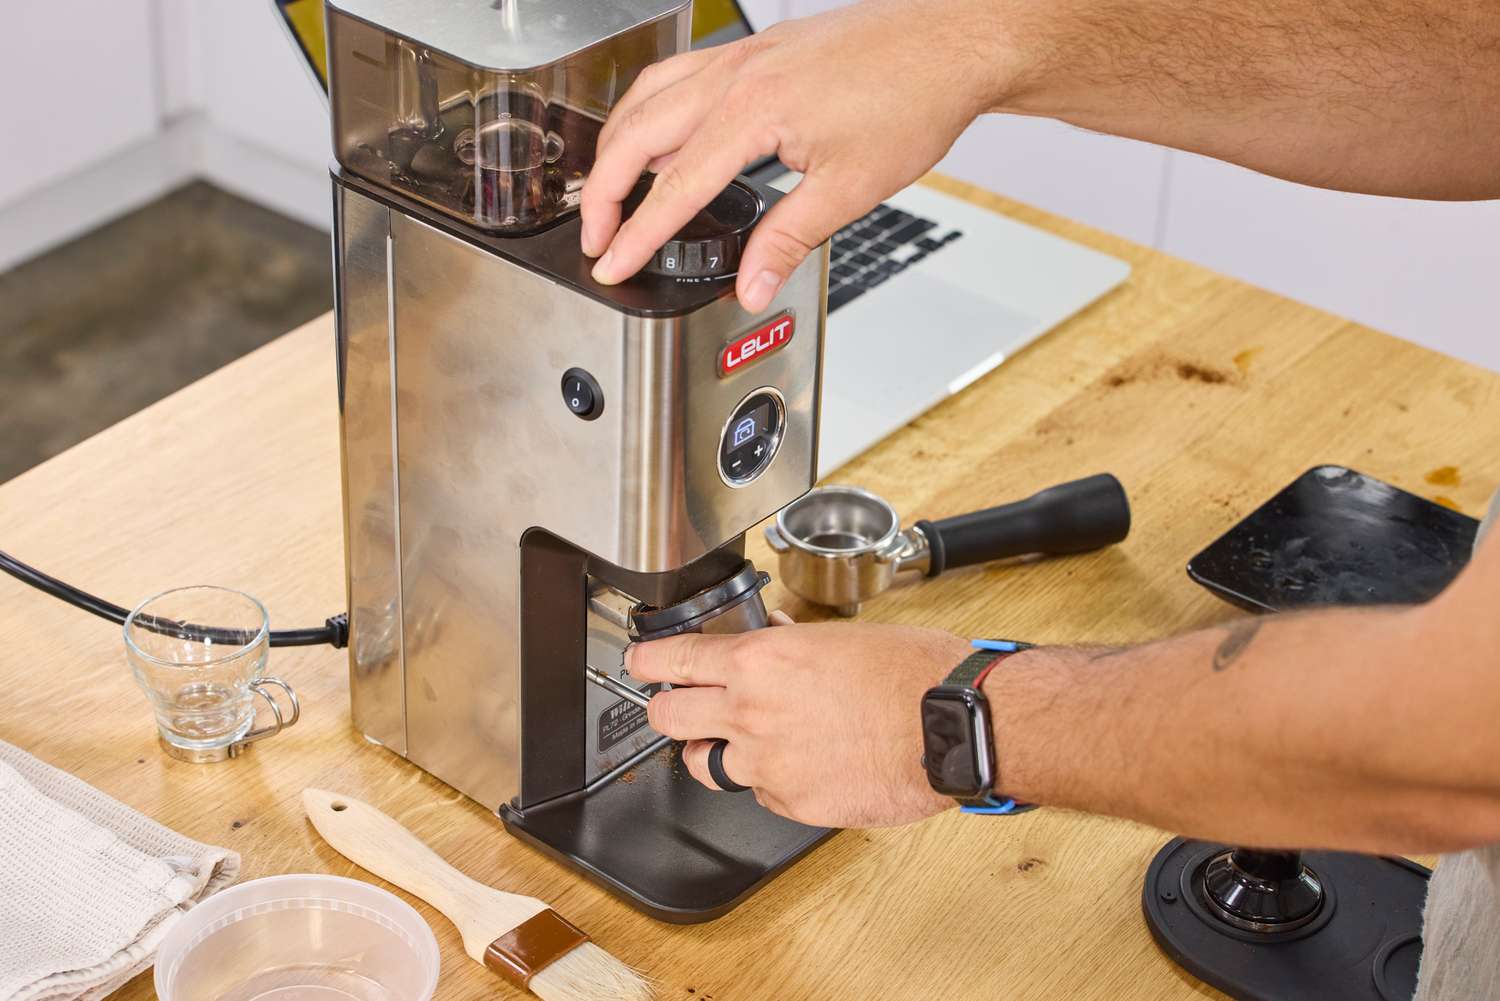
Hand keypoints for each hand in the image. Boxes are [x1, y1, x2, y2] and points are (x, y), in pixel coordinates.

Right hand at [579, 0, 1011, 310]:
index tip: (613, 266)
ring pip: (648, 96)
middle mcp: (735, 75)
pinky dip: (649, 108)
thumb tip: (751, 286)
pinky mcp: (756, 49)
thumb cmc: (912, 101)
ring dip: (617, 145)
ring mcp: (742, 56)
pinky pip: (678, 74)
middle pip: (637, 135)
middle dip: (604, 192)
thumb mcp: (848, 189)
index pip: (674, 188)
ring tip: (605, 190)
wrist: (949, 43)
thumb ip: (787, 241)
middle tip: (596, 238)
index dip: (637, 235)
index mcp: (752, 113)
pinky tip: (655, 133)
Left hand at [626, 615, 971, 826]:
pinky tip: (803, 765)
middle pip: (668, 718)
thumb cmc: (909, 673)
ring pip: (706, 765)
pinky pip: (759, 793)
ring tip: (741, 744)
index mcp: (759, 661)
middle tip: (675, 708)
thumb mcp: (842, 636)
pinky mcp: (791, 803)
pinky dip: (771, 781)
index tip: (638, 663)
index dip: (646, 661)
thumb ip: (791, 640)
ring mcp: (767, 764)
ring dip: (714, 752)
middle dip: (665, 711)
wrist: (950, 725)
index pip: (674, 660)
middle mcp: (751, 712)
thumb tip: (773, 632)